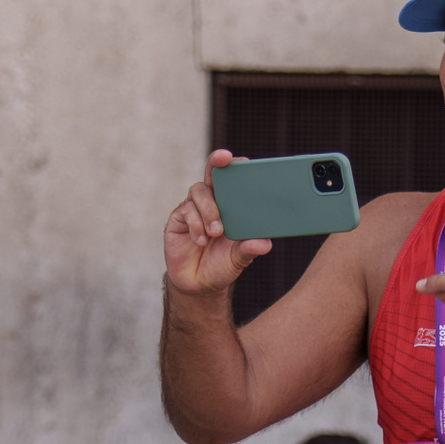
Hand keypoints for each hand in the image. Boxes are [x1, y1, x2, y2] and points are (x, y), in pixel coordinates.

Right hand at [164, 150, 272, 295]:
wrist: (198, 284)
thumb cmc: (221, 266)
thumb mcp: (239, 259)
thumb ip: (249, 249)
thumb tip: (265, 243)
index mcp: (231, 206)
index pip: (234, 179)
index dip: (236, 164)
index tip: (241, 159)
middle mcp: (212, 202)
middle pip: (213, 172)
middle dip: (217, 161)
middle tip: (224, 159)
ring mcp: (194, 208)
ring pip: (199, 191)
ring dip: (210, 209)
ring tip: (216, 232)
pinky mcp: (179, 219)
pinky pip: (186, 210)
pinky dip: (196, 225)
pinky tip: (201, 241)